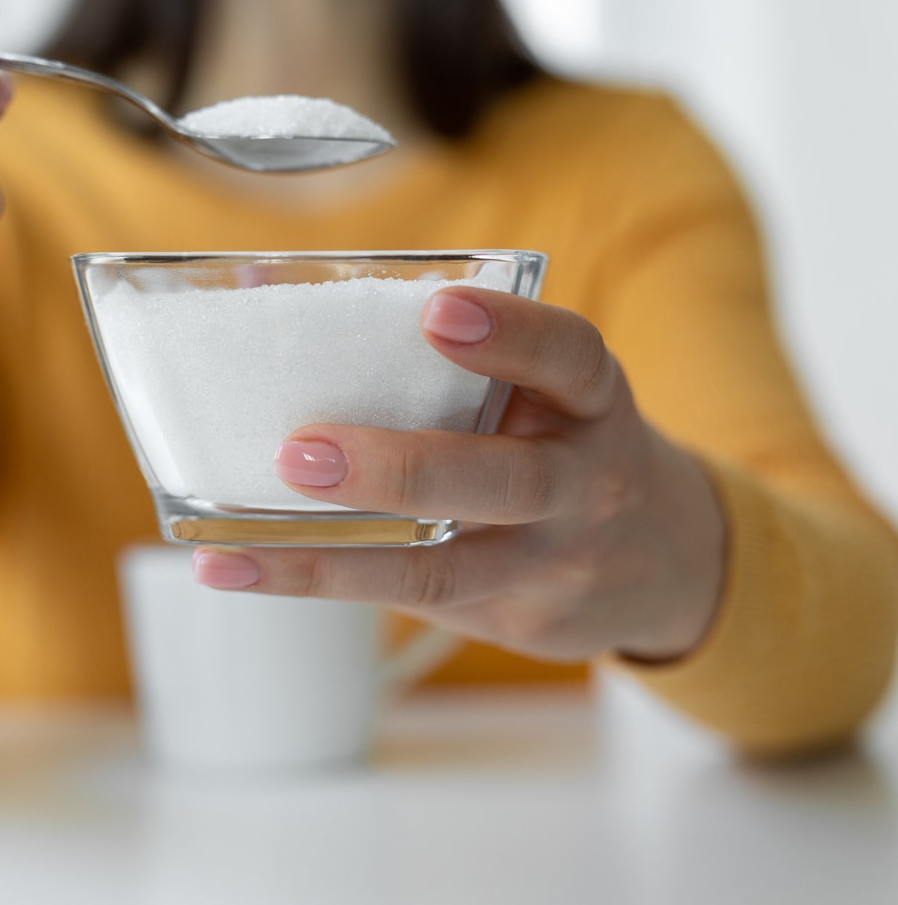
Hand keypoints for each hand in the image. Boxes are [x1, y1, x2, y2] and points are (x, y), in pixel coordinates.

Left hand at [192, 287, 727, 662]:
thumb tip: (264, 285)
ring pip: (445, 567)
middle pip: (504, 482)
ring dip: (335, 556)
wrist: (664, 561)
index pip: (570, 358)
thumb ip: (446, 352)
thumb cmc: (560, 441)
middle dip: (401, 469)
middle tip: (304, 451)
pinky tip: (241, 566)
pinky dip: (323, 579)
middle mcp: (584, 484)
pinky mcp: (515, 620)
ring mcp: (551, 563)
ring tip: (240, 543)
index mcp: (592, 403)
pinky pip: (413, 599)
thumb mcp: (544, 388)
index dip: (512, 333)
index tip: (438, 309)